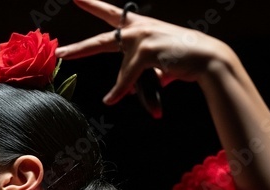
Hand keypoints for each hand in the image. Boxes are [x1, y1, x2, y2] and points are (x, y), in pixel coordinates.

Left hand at [56, 0, 234, 104]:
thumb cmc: (186, 61)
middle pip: (103, 40)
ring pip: (122, 69)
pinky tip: (112, 100)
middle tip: (61, 46)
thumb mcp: (160, 67)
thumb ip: (142, 75)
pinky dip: (121, 90)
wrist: (208, 59)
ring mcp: (141, 38)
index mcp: (141, 28)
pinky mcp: (145, 50)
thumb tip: (125, 93)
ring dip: (119, 86)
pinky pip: (128, 78)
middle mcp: (139, 29)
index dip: (94, 6)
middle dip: (80, 46)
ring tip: (111, 95)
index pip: (114, 16)